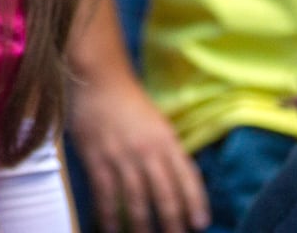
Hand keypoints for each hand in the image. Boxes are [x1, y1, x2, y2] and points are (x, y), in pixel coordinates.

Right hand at [68, 73, 208, 232]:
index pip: (188, 178)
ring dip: (141, 225)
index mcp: (166, 140)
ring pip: (136, 200)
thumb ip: (168, 150)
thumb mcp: (158, 122)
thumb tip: (179, 180)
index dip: (196, 203)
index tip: (200, 223)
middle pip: (165, 195)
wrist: (97, 79)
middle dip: (172, 222)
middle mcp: (147, 151)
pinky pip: (105, 194)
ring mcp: (121, 156)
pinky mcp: (97, 158)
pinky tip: (111, 228)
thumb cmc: (128, 101)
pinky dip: (109, 215)